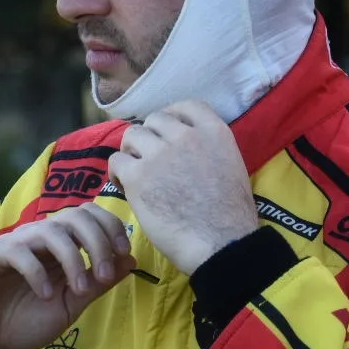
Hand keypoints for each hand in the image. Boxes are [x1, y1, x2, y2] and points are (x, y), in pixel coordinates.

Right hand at [0, 203, 136, 348]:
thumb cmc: (24, 321)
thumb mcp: (71, 305)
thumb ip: (97, 283)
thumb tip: (130, 260)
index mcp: (59, 246)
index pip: (88, 215)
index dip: (110, 227)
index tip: (123, 254)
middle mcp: (38, 238)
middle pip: (75, 215)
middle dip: (98, 241)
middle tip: (103, 274)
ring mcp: (14, 244)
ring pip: (51, 230)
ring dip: (73, 259)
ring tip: (78, 289)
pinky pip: (20, 252)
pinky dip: (38, 272)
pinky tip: (44, 295)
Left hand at [108, 100, 257, 275]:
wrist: (221, 243)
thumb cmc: (231, 216)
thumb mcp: (232, 167)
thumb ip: (209, 150)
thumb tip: (189, 151)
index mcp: (214, 132)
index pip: (187, 106)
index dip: (173, 116)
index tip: (167, 133)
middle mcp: (186, 136)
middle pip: (154, 120)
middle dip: (149, 137)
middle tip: (150, 159)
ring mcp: (160, 154)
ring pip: (131, 136)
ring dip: (131, 152)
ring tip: (135, 172)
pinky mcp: (138, 176)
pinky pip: (116, 160)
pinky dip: (117, 171)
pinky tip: (123, 184)